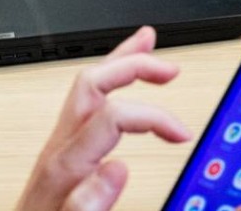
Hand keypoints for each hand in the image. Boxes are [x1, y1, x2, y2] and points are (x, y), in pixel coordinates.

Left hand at [18, 27, 190, 210]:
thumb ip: (85, 205)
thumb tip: (117, 168)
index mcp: (64, 166)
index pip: (112, 116)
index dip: (153, 116)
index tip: (181, 134)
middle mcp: (60, 148)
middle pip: (93, 84)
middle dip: (135, 67)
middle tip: (171, 70)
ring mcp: (59, 146)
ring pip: (88, 87)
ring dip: (121, 63)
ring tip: (148, 46)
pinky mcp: (62, 153)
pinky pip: (86, 105)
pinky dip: (111, 85)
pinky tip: (124, 83)